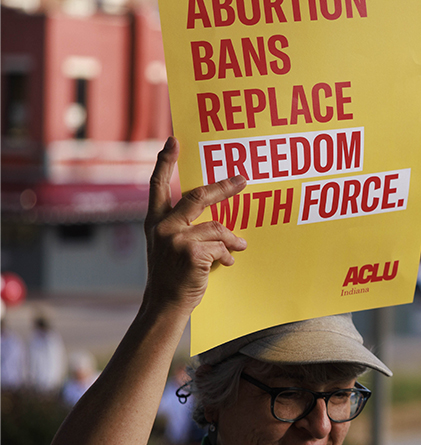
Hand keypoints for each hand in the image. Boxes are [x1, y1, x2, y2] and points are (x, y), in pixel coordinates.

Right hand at [143, 137, 247, 312]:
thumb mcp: (169, 246)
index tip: (173, 140)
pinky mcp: (191, 253)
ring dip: (232, 239)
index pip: (157, 185)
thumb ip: (185, 228)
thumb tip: (218, 219)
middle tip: (243, 179)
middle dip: (223, 188)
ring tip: (239, 246)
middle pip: (197, 197)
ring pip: (216, 228)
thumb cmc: (173, 275)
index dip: (165, 161)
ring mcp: (175, 239)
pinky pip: (221, 247)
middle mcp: (162, 226)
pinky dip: (227, 255)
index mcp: (154, 221)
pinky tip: (227, 263)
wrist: (165, 304)